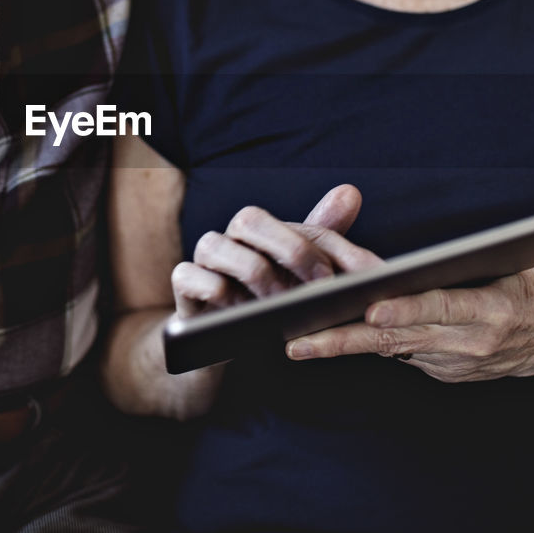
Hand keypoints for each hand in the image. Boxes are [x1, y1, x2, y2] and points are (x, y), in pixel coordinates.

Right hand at [170, 184, 380, 318]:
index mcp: (253, 229)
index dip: (305, 245)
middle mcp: (225, 236)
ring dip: (254, 275)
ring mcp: (200, 261)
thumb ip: (323, 234)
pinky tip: (241, 314)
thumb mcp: (298, 272)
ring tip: (278, 306)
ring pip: (215, 245)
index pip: (279, 220)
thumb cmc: (267, 298)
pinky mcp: (183, 287)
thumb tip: (351, 192)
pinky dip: (216, 292)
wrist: (222, 340)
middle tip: (314, 287)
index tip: (331, 277)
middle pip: (248, 219)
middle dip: (288, 250)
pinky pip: (189, 276)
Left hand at [285, 269, 533, 382]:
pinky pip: (404, 355)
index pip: (439, 307)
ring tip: (300, 341)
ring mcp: (457, 363)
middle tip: (300, 342)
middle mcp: (471, 342)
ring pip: (392, 351)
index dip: (403, 311)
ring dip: (345, 346)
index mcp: (491, 308)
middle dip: (345, 341)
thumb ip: (459, 269)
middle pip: (400, 339)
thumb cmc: (531, 286)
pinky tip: (333, 337)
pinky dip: (371, 345)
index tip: (367, 312)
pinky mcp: (449, 373)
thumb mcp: (506, 267)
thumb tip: (402, 264)